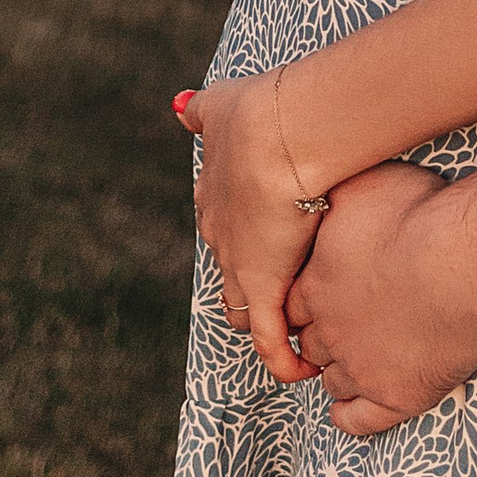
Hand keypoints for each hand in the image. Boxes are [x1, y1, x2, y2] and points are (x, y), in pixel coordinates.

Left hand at [176, 75, 325, 386]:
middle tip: (277, 290)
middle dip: (248, 282)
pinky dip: (281, 359)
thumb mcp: (221, 104)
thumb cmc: (260, 113)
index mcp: (213, 197)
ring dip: (262, 322)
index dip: (242, 235)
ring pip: (240, 310)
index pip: (222, 227)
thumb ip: (201, 109)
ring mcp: (238, 266)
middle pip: (226, 272)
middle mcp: (219, 236)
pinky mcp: (263, 288)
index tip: (264, 237)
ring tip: (287, 333)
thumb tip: (179, 104)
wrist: (275, 136)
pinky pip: (269, 339)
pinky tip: (298, 371)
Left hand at [287, 163, 476, 433]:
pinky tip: (350, 413)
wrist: (465, 256)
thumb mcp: (365, 184)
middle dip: (320, 338)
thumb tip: (318, 189)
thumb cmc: (422, 212)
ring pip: (331, 379)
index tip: (319, 300)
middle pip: (310, 342)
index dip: (305, 303)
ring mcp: (360, 365)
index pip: (291, 304)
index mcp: (316, 282)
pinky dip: (349, 419)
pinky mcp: (394, 395)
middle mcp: (330, 327)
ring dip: (336, 375)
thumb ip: (336, 192)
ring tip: (353, 367)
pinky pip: (358, 421)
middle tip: (340, 330)